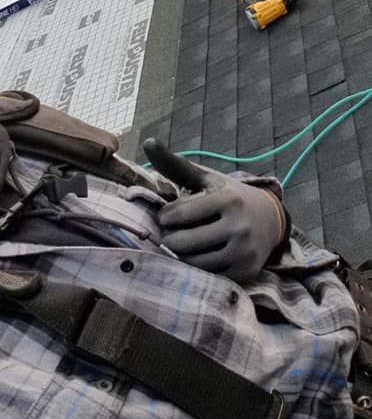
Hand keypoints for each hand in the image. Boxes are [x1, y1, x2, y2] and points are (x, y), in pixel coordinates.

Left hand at [144, 141, 285, 282]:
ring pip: (195, 263)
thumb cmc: (229, 195)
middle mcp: (239, 226)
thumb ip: (175, 164)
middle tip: (169, 234)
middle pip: (184, 243)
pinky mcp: (246, 273)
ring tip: (181, 245)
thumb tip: (148, 142)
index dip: (165, 218)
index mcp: (227, 200)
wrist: (270, 218)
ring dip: (181, 255)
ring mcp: (244, 252)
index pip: (180, 215)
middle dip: (169, 239)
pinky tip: (199, 256)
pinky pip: (209, 276)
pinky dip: (199, 269)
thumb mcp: (206, 178)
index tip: (164, 217)